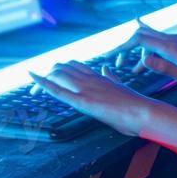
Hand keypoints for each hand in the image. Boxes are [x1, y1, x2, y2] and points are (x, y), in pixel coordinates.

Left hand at [31, 62, 155, 136]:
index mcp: (98, 77)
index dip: (59, 70)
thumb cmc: (136, 105)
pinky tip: (34, 80)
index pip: (73, 66)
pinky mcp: (84, 102)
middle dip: (46, 77)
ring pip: (58, 75)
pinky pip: (59, 91)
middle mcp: (90, 79)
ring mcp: (87, 88)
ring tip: (31, 93)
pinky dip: (44, 84)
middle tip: (36, 93)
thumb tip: (106, 68)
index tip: (51, 78)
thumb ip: (111, 77)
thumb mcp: (121, 87)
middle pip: (62, 69)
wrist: (145, 112)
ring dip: (41, 82)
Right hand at [122, 23, 176, 94]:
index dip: (123, 46)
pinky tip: (150, 58)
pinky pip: (163, 42)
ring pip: (153, 40)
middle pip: (144, 35)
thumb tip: (143, 60)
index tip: (111, 56)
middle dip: (128, 46)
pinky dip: (152, 50)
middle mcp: (175, 39)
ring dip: (140, 52)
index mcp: (171, 47)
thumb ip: (165, 68)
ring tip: (133, 71)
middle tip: (117, 61)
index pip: (140, 39)